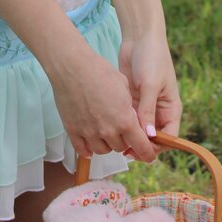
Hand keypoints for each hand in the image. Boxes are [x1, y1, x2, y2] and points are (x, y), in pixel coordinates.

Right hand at [48, 44, 157, 163]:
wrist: (73, 66)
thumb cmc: (99, 71)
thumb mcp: (123, 86)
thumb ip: (129, 108)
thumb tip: (130, 118)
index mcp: (125, 120)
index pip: (141, 146)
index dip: (147, 153)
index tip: (149, 155)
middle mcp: (108, 130)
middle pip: (121, 147)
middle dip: (124, 140)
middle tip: (121, 129)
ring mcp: (89, 132)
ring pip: (103, 150)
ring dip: (107, 144)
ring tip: (105, 133)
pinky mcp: (73, 130)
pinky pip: (83, 150)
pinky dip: (88, 149)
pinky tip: (90, 143)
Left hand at [118, 30, 181, 157]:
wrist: (140, 37)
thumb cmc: (152, 58)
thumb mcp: (150, 85)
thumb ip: (148, 110)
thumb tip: (147, 137)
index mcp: (171, 109)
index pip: (169, 137)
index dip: (157, 147)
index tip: (141, 150)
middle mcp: (159, 110)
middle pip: (152, 137)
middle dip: (141, 144)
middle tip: (124, 149)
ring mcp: (145, 105)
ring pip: (138, 129)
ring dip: (129, 135)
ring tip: (116, 140)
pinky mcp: (132, 99)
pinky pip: (128, 117)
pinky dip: (122, 123)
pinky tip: (111, 126)